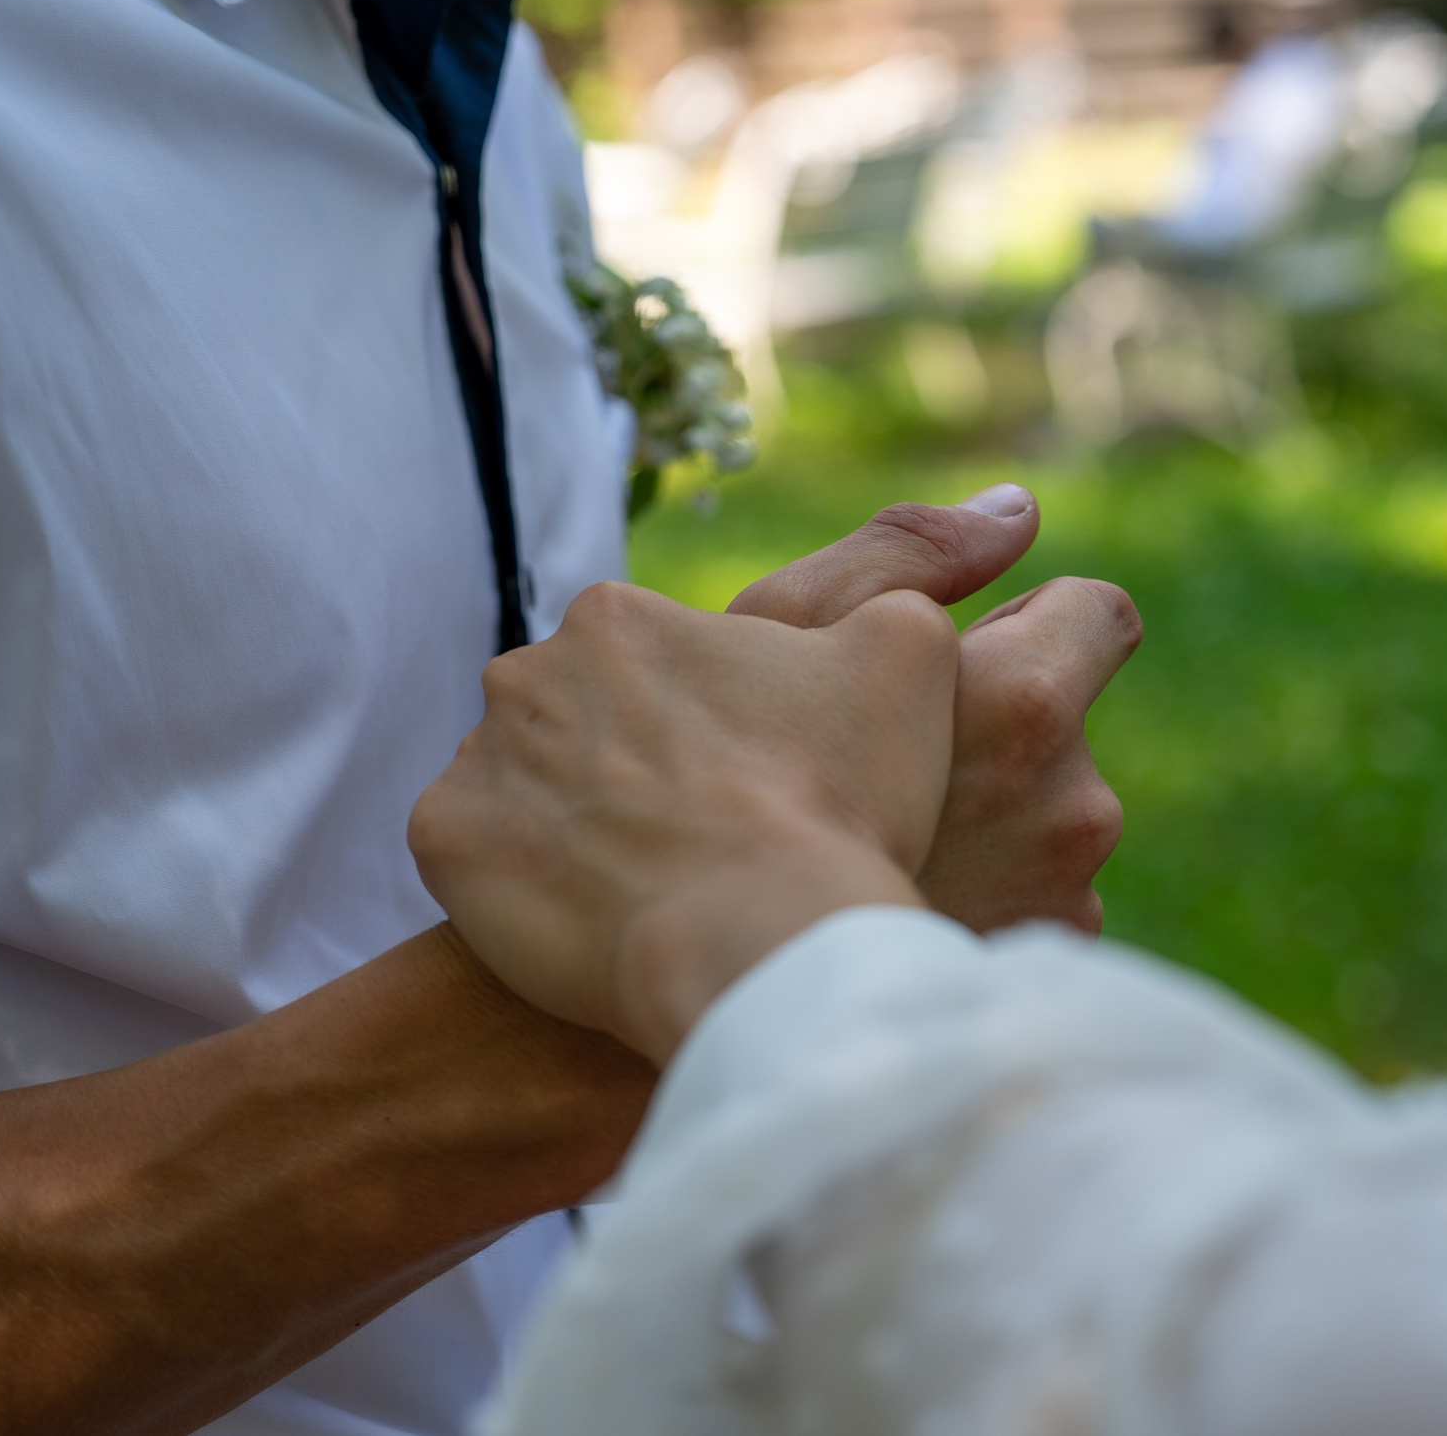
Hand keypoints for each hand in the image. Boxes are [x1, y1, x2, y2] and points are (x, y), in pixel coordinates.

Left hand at [411, 582, 958, 1061]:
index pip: (659, 666)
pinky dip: (525, 883)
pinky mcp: (443, 843)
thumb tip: (1003, 507)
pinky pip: (479, 854)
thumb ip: (918, 578)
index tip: (758, 788)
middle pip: (586, 721)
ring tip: (653, 885)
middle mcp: (529, 667)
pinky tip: (591, 918)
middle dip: (638, 769)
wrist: (754, 938)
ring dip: (580, 821)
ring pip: (530, 782)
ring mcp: (477, 756)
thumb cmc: (834, 801)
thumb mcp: (906, 664)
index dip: (717, 732)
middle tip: (706, 841)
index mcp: (624, 614)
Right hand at [728, 487, 1140, 933]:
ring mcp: (1070, 895)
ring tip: (886, 836)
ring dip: (988, 809)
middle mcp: (1075, 804)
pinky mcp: (1047, 956)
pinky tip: (903, 895)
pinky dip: (985, 888)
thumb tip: (1016, 511)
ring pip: (1044, 809)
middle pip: (1057, 719)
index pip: (1099, 614)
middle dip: (990, 723)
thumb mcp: (786, 629)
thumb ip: (908, 551)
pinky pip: (1035, 893)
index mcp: (1027, 702)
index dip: (1030, 620)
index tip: (967, 650)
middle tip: (885, 760)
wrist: (725, 971)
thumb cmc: (732, 785)